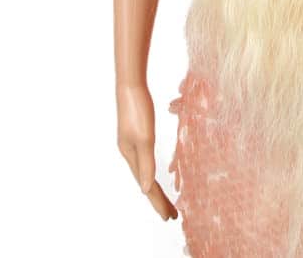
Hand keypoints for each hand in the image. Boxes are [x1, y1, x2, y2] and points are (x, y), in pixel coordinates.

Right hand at [117, 83, 178, 220]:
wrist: (131, 84)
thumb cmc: (138, 109)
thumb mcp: (145, 138)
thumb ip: (145, 163)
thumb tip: (146, 190)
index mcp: (131, 156)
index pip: (147, 186)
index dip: (158, 202)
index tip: (170, 217)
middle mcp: (129, 152)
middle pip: (145, 182)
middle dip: (158, 199)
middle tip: (173, 216)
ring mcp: (132, 143)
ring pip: (145, 172)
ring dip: (155, 187)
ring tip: (166, 200)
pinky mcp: (136, 133)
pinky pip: (145, 160)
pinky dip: (152, 171)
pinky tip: (156, 171)